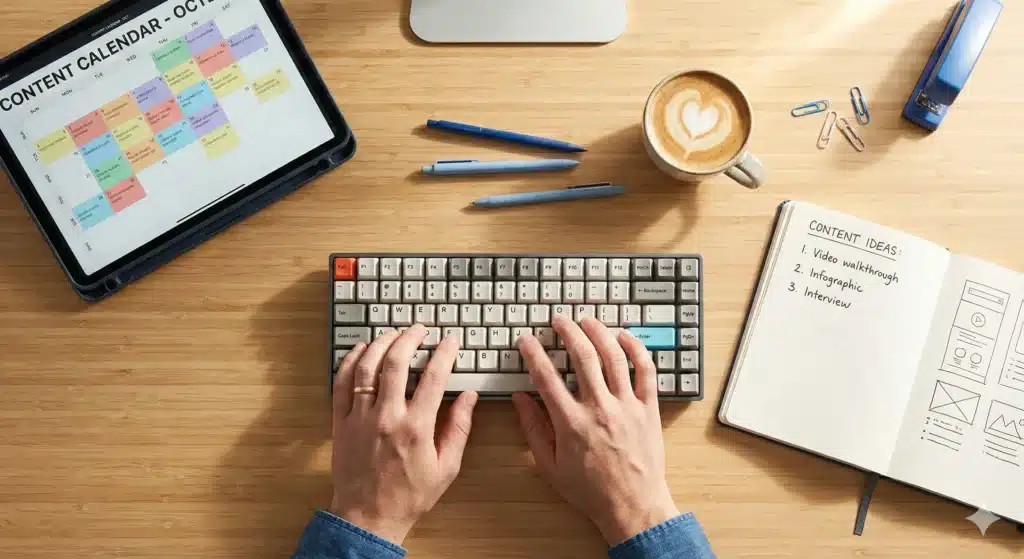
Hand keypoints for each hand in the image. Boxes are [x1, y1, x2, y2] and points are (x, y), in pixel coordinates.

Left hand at [330, 325, 478, 543]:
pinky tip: (362, 351)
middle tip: (420, 330)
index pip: (434, 377)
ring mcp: (359, 418)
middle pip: (397, 362)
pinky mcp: (340, 422)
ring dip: (382, 344)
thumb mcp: (446, 467)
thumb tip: (469, 397)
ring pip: (367, 367)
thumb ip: (459, 428)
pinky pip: (341, 383)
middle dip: (411, 338)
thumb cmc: (409, 495)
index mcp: (416, 428)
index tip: (450, 341)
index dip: (444, 353)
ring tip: (394, 334)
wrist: (368, 517)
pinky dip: (350, 361)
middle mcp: (387, 417)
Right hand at [513, 316, 678, 545]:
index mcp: (570, 423)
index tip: (526, 340)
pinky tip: (623, 337)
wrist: (632, 507)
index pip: (546, 376)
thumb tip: (519, 398)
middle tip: (559, 319)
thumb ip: (533, 428)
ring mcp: (627, 406)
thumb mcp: (550, 465)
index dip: (533, 353)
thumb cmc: (590, 490)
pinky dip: (635, 348)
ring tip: (587, 321)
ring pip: (613, 356)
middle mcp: (599, 408)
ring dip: (598, 332)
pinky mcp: (649, 409)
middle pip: (582, 356)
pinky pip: (646, 370)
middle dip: (568, 331)